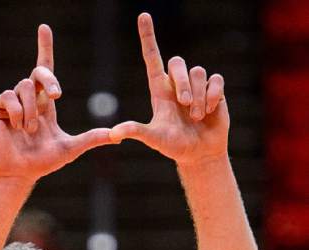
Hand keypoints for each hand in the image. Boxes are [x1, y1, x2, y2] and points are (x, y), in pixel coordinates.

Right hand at [0, 25, 111, 180]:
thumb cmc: (42, 163)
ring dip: (31, 110)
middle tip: (57, 96)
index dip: (45, 48)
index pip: (44, 70)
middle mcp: (28, 99)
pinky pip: (9, 96)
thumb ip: (92, 139)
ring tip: (30, 130)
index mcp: (44, 105)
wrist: (19, 173)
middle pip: (38, 72)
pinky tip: (17, 127)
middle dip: (49, 78)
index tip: (44, 28)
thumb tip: (117, 136)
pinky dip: (17, 112)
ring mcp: (11, 103)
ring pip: (25, 85)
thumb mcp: (71, 149)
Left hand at [111, 13, 228, 165]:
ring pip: (198, 72)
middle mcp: (177, 84)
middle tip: (185, 105)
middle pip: (177, 62)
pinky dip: (212, 96)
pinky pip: (215, 80)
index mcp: (159, 90)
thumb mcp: (154, 139)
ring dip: (198, 97)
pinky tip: (210, 111)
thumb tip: (113, 134)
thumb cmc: (174, 146)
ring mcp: (196, 86)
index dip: (148, 37)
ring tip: (196, 117)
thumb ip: (136, 132)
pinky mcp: (214, 90)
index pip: (152, 58)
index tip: (143, 15)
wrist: (199, 154)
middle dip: (182, 82)